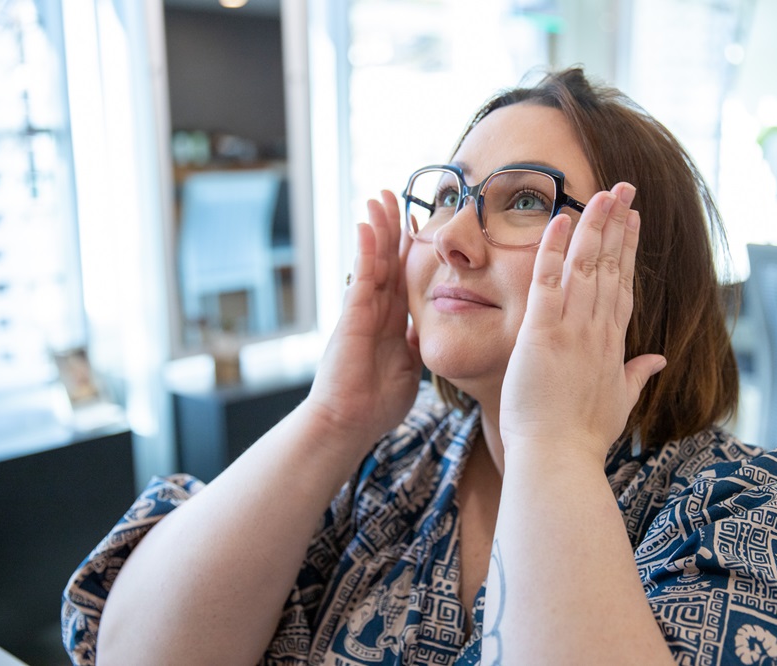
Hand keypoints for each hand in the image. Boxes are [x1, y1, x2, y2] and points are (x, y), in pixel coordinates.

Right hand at [305, 190, 422, 458]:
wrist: (349, 425)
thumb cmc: (375, 404)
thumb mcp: (408, 367)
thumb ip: (415, 344)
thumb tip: (427, 330)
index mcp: (390, 321)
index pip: (402, 275)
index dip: (409, 249)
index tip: (418, 221)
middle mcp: (375, 310)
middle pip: (386, 259)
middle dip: (390, 227)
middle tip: (392, 193)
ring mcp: (361, 312)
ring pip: (372, 261)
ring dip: (376, 229)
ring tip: (378, 197)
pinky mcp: (352, 318)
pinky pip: (361, 279)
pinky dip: (364, 253)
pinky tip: (366, 228)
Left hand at [499, 183, 665, 461]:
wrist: (559, 460)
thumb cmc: (583, 437)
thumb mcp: (620, 403)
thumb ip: (638, 375)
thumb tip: (657, 360)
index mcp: (614, 345)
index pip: (623, 286)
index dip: (628, 250)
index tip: (632, 221)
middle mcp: (598, 330)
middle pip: (611, 267)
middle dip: (617, 224)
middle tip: (623, 188)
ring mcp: (573, 329)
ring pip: (587, 266)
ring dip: (594, 225)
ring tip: (602, 192)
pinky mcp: (543, 333)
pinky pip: (549, 282)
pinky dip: (554, 250)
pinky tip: (560, 220)